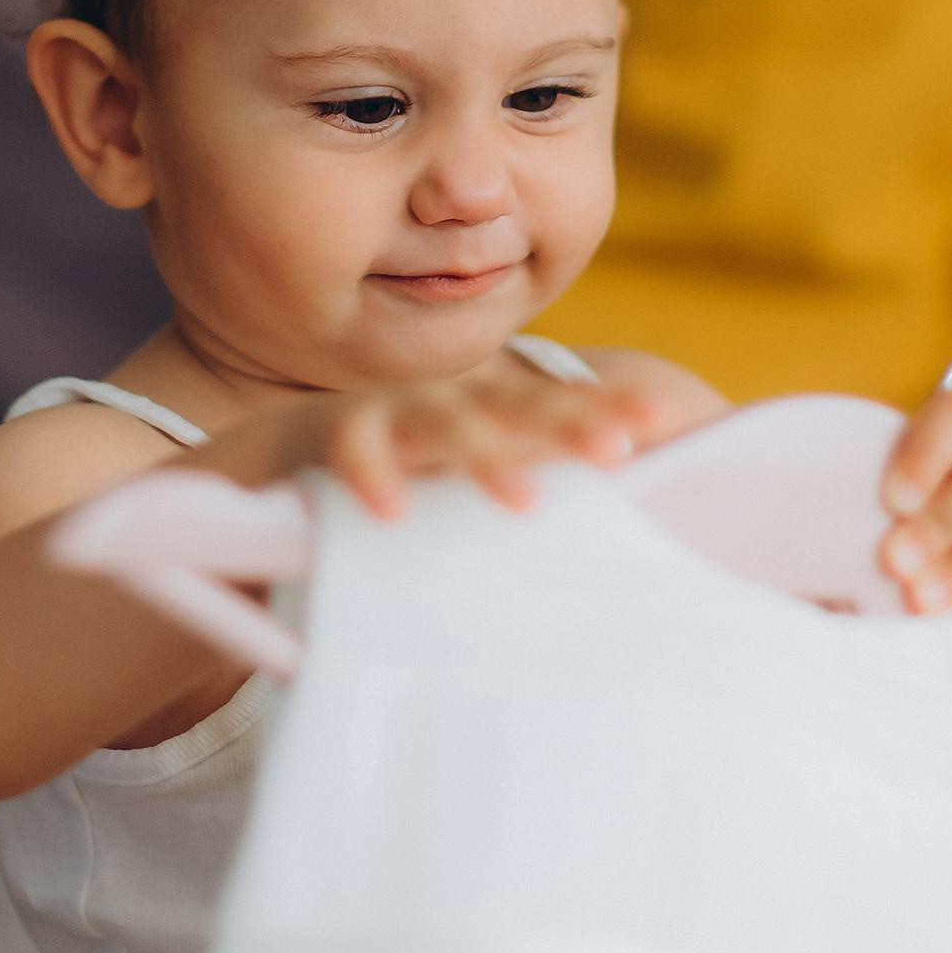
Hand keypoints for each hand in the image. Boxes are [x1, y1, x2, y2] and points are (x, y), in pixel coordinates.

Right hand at [224, 356, 680, 519]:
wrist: (286, 459)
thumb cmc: (408, 476)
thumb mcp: (476, 479)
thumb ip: (534, 492)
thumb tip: (631, 549)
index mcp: (496, 412)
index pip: (563, 405)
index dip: (612, 407)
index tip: (665, 420)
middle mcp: (454, 403)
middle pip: (519, 409)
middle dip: (568, 425)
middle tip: (617, 452)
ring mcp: (395, 413)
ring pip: (446, 425)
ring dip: (484, 457)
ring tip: (526, 501)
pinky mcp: (335, 435)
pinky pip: (355, 453)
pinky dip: (374, 476)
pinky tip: (394, 509)